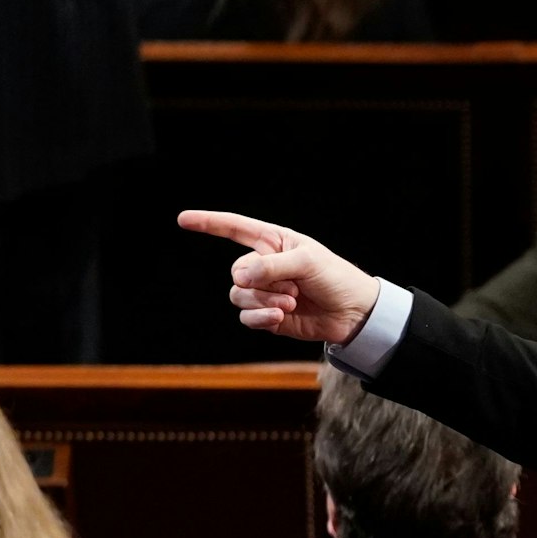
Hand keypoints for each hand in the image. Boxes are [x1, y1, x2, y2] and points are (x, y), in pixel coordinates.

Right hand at [177, 210, 380, 344]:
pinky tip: (280, 317)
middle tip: (292, 288)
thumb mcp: (307, 262)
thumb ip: (272, 266)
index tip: (183, 219)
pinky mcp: (269, 316)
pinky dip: (260, 317)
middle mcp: (264, 265)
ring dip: (262, 301)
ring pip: (238, 295)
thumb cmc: (336, 278)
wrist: (354, 313)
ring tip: (291, 302)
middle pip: (237, 271)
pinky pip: (248, 317)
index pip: (234, 228)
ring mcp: (265, 292)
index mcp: (273, 242)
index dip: (208, 223)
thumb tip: (239, 278)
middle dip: (260, 282)